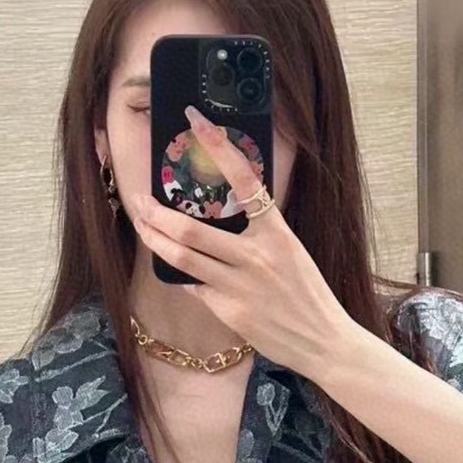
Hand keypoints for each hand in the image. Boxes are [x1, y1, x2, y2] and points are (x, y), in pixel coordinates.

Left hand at [129, 106, 353, 379]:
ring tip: (141, 225)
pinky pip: (194, 286)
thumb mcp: (291, 253)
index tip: (197, 122)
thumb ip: (260, 233)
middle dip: (157, 213)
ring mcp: (240, 285)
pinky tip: (169, 263)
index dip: (219, 148)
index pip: (244, 180)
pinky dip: (179, 274)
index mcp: (277, 233)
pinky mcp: (229, 311)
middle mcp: (256, 256)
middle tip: (139, 199)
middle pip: (192, 229)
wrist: (322, 341)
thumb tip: (224, 213)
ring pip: (183, 258)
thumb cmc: (307, 294)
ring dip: (154, 240)